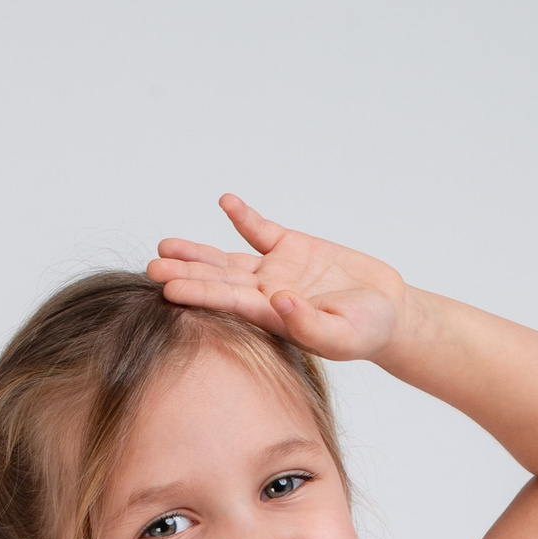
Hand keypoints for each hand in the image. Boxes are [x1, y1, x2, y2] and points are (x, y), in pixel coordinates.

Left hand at [147, 195, 410, 363]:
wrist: (387, 312)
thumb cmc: (366, 332)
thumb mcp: (344, 336)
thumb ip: (310, 325)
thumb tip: (278, 301)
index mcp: (273, 319)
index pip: (229, 304)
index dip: (198, 295)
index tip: (169, 290)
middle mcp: (266, 295)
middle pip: (218, 282)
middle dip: (185, 274)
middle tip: (150, 268)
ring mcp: (276, 270)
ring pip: (228, 259)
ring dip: (197, 253)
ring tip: (164, 246)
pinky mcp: (292, 248)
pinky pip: (261, 230)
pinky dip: (243, 217)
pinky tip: (225, 203)